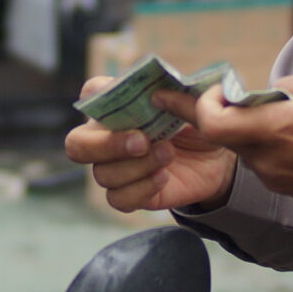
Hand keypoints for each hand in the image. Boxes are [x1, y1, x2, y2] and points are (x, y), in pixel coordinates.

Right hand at [67, 77, 237, 213]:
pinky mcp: (129, 194)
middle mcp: (106, 137)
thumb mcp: (195, 105)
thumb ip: (179, 97)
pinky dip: (142, 188)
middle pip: (77, 144)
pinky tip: (164, 177)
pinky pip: (118, 198)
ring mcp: (114, 168)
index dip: (98, 92)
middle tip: (142, 141)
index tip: (120, 95)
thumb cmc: (195, 124)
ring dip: (138, 166)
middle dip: (106, 144)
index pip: (92, 93)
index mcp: (118, 106)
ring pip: (103, 174)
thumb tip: (159, 95)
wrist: (215, 159)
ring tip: (169, 154)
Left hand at [150, 69, 292, 214]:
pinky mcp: (288, 188)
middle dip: (217, 112)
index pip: (212, 123)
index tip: (207, 89)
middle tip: (221, 92)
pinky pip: (263, 161)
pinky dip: (264, 144)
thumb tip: (262, 92)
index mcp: (277, 129)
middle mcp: (269, 158)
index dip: (198, 104)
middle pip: (222, 135)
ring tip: (275, 110)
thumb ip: (288, 86)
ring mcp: (277, 177)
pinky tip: (292, 133)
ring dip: (245, 128)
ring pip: (243, 148)